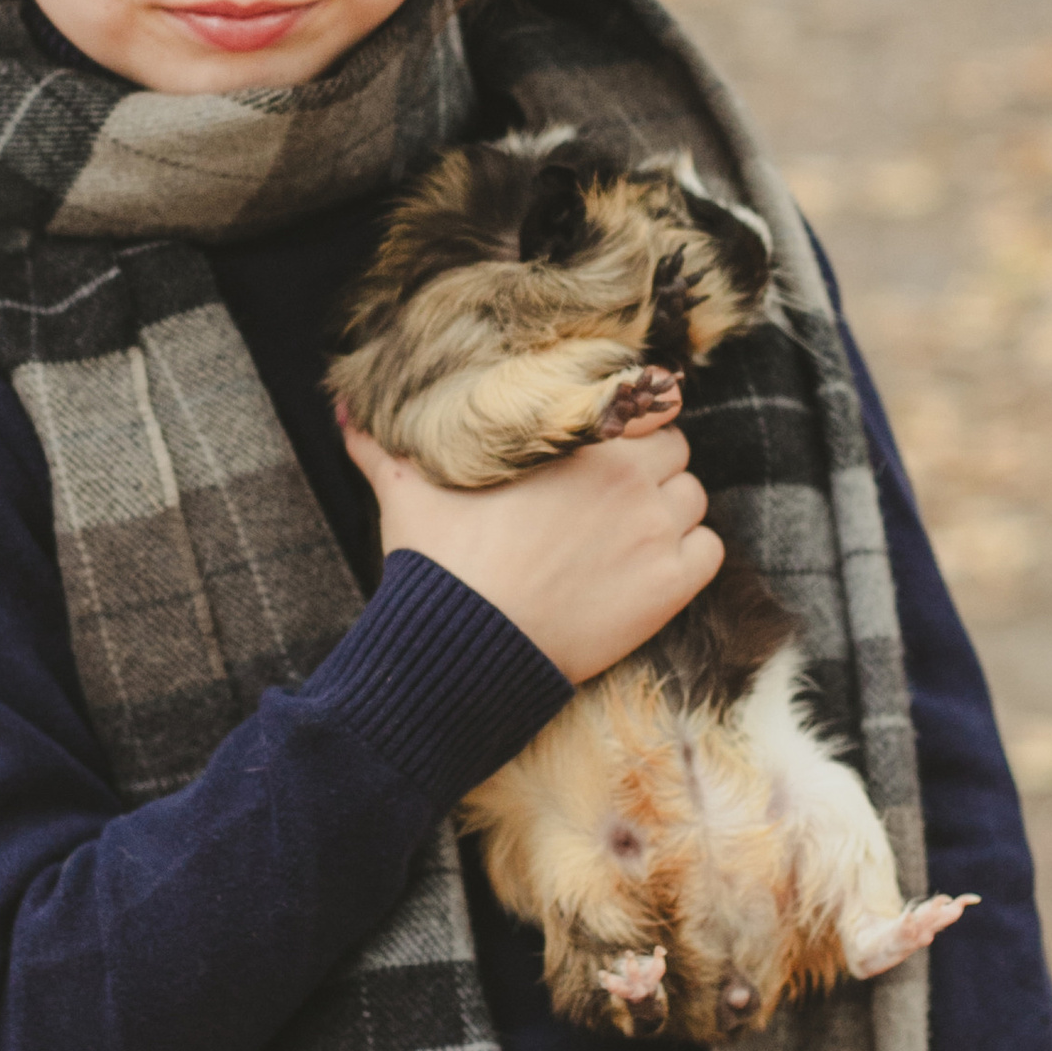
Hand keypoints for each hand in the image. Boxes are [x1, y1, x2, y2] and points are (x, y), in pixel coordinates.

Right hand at [338, 406, 722, 683]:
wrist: (467, 647)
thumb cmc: (440, 563)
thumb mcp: (404, 489)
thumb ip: (380, 442)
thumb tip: (342, 405)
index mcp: (573, 436)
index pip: (637, 403)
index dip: (625, 425)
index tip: (608, 446)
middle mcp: (626, 474)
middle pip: (673, 448)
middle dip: (649, 466)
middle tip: (610, 499)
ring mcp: (656, 529)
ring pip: (693, 497)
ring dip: (671, 511)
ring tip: (627, 538)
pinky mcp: (673, 584)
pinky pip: (710, 551)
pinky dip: (689, 558)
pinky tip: (649, 571)